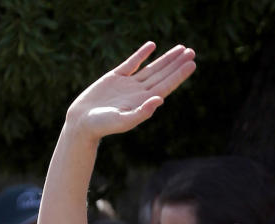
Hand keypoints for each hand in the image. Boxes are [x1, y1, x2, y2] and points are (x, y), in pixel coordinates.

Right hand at [65, 43, 195, 142]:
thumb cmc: (102, 126)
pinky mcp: (115, 77)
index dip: (179, 75)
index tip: (192, 64)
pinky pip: (132, 63)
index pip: (166, 85)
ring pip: (151, 67)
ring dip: (166, 58)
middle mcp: (139, 92)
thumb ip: (142, 112)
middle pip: (162, 74)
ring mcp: (128, 84)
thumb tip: (159, 100)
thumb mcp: (124, 121)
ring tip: (180, 49)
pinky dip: (142, 54)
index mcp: (143, 102)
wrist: (82, 122)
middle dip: (177, 63)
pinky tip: (152, 46)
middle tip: (192, 51)